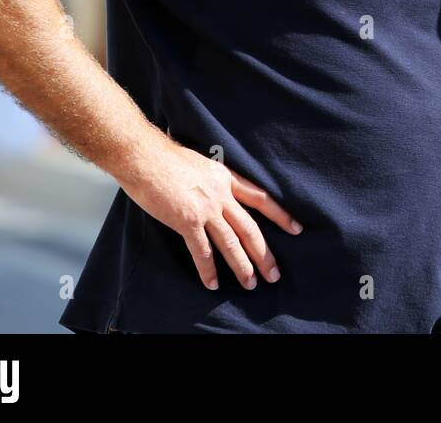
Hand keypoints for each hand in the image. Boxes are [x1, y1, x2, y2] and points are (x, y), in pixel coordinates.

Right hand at [118, 137, 302, 290]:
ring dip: (242, 266)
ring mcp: (206, 209)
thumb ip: (211, 179)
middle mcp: (221, 195)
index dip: (280, 215)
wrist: (144, 156)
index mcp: (226, 178)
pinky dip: (208, 269)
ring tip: (251, 284)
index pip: (261, 199)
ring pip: (231, 242)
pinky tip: (213, 283)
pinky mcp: (187, 221)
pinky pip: (202, 251)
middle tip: (274, 274)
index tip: (296, 229)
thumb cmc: (165, 157)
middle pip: (250, 228)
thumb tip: (212, 188)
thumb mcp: (201, 163)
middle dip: (264, 253)